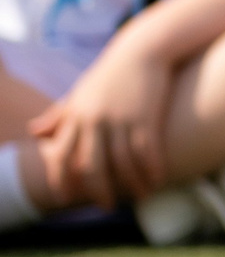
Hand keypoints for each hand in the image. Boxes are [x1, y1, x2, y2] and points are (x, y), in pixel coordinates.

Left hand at [32, 40, 174, 206]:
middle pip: (91, 164)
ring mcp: (120, 119)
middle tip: (105, 206)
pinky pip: (146, 151)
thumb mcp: (81, 92)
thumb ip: (59, 114)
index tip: (66, 197)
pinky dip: (151, 169)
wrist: (143, 50)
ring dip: (131, 183)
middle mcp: (94, 119)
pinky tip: (158, 180)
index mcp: (76, 115)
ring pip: (122, 162)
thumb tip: (34, 131)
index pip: (61, 154)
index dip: (61, 178)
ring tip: (139, 196)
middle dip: (98, 190)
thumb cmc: (111, 73)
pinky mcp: (145, 117)